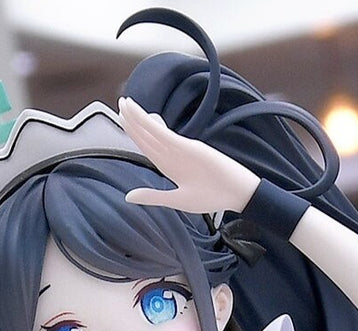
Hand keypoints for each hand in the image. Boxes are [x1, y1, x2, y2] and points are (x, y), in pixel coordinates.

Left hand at [117, 96, 259, 213]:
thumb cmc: (212, 198)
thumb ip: (152, 196)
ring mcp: (181, 150)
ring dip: (139, 118)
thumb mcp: (177, 200)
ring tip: (126, 104)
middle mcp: (173, 155)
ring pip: (154, 132)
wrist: (237, 194)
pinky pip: (167, 136)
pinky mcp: (190, 148)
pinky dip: (153, 126)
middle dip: (133, 121)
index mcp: (168, 166)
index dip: (133, 132)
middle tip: (121, 102)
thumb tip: (127, 197)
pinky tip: (142, 116)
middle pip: (147, 135)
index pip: (146, 146)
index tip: (122, 118)